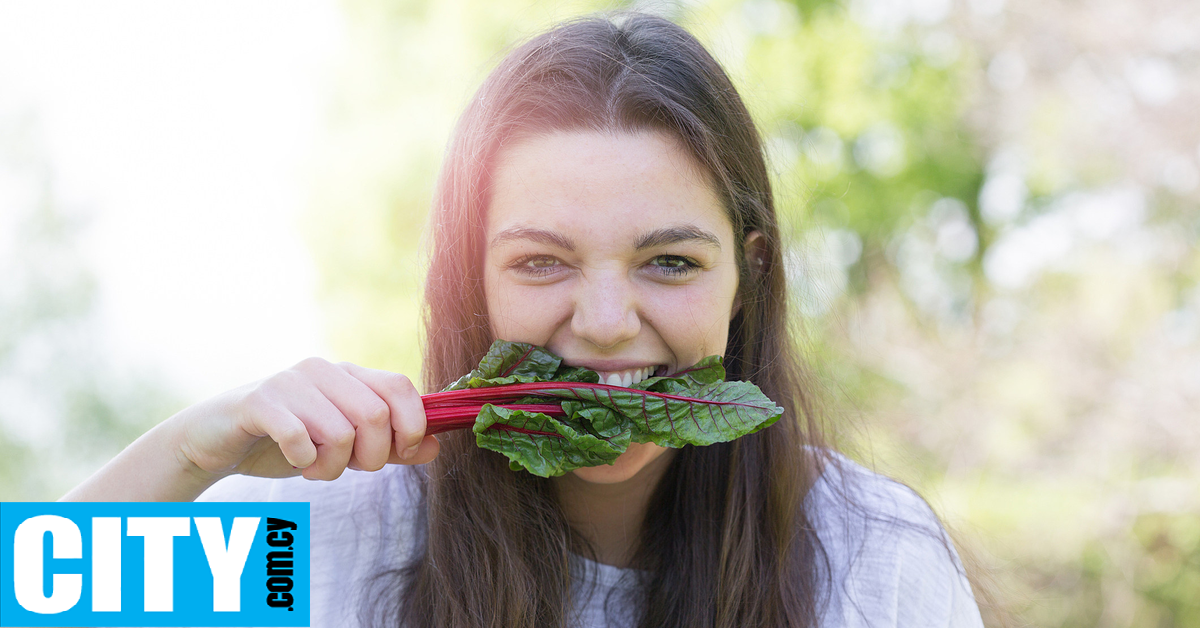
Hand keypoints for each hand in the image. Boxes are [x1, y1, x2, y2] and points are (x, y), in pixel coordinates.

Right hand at [171, 358, 439, 481]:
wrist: (217, 441)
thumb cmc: (287, 442)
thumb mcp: (346, 447)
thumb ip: (390, 446)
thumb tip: (436, 446)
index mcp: (349, 375)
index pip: (401, 388)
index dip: (412, 426)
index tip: (401, 453)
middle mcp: (323, 371)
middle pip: (376, 414)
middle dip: (372, 456)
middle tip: (352, 468)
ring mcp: (290, 382)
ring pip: (340, 431)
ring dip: (334, 466)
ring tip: (317, 468)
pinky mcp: (258, 402)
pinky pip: (298, 436)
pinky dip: (304, 461)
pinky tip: (295, 461)